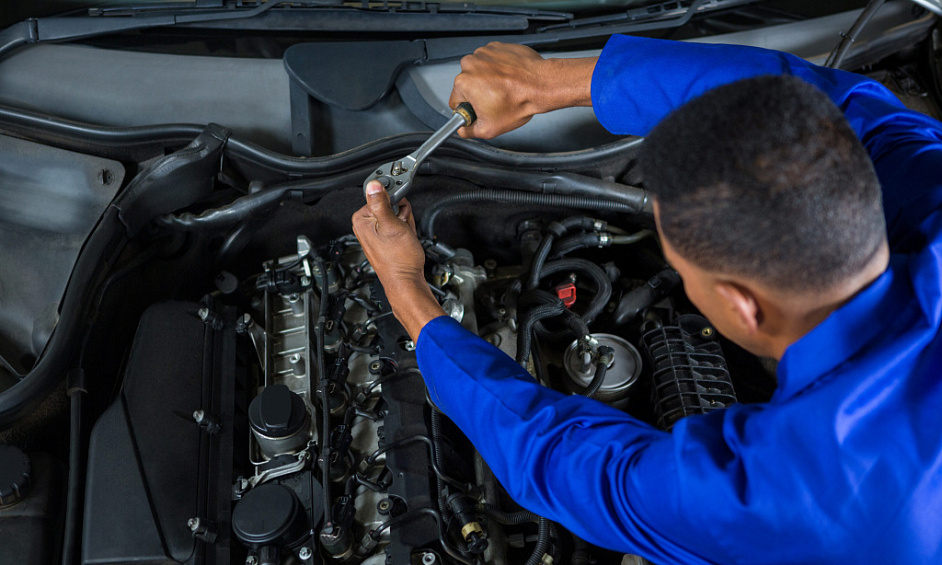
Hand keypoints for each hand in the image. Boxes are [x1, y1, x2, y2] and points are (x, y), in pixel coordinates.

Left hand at [352, 181, 444, 339]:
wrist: (406, 281)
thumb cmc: (399, 259)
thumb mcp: (391, 225)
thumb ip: (381, 203)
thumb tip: (373, 185)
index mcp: (361, 219)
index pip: (381, 195)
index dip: (395, 202)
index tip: (399, 213)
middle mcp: (365, 225)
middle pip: (389, 205)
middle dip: (400, 214)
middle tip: (402, 228)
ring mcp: (374, 233)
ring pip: (395, 215)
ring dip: (405, 223)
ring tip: (404, 236)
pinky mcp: (384, 240)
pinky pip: (397, 226)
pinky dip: (405, 230)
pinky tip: (405, 240)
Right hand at [449, 42, 596, 138]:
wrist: (540, 84)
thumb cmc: (518, 102)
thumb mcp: (489, 129)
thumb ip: (469, 131)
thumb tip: (463, 130)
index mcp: (463, 83)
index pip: (455, 101)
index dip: (468, 109)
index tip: (479, 110)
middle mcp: (470, 64)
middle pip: (467, 84)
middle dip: (478, 93)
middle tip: (495, 100)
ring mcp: (484, 53)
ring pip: (479, 71)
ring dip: (487, 79)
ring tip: (503, 89)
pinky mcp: (497, 47)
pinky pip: (491, 61)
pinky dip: (498, 69)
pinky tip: (508, 78)